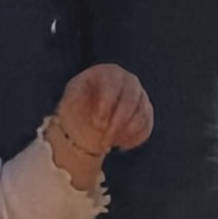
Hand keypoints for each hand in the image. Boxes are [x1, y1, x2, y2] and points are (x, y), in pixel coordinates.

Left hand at [43, 62, 154, 181]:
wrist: (91, 109)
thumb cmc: (80, 101)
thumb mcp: (71, 98)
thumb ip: (76, 100)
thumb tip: (90, 109)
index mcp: (109, 73)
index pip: (113, 86)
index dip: (107, 106)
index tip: (97, 124)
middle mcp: (129, 81)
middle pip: (131, 100)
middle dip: (118, 124)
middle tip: (103, 142)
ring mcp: (141, 95)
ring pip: (141, 114)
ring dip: (124, 134)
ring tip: (107, 143)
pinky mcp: (147, 111)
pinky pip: (147, 126)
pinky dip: (135, 138)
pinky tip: (120, 144)